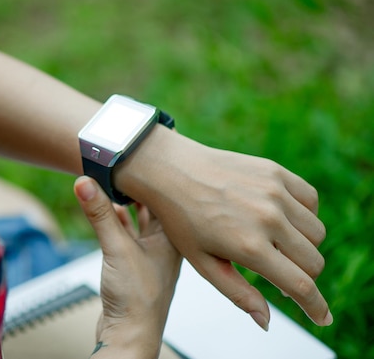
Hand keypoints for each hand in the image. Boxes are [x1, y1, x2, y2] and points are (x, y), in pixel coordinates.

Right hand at [74, 176, 181, 358]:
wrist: (130, 334)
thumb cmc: (138, 300)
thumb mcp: (116, 248)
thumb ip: (100, 214)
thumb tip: (86, 183)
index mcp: (173, 237)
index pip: (165, 198)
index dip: (152, 178)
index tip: (138, 159)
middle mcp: (165, 245)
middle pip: (153, 206)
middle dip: (138, 189)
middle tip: (123, 168)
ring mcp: (151, 255)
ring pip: (139, 220)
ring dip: (126, 205)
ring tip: (113, 184)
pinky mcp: (135, 265)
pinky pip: (127, 234)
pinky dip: (117, 222)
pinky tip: (108, 213)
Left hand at [116, 127, 332, 330]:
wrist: (171, 171)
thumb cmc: (182, 220)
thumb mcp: (202, 263)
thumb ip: (237, 294)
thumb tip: (266, 322)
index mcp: (249, 247)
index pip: (301, 285)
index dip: (316, 307)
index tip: (322, 318)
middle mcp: (268, 218)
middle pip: (314, 261)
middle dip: (304, 276)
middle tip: (281, 274)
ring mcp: (274, 192)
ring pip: (316, 232)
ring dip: (305, 246)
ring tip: (278, 245)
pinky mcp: (275, 172)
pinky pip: (311, 200)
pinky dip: (305, 214)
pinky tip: (283, 219)